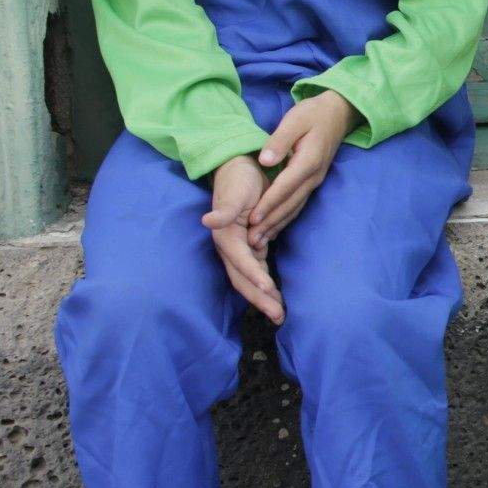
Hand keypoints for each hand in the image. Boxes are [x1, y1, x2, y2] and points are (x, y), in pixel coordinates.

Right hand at [200, 155, 282, 322]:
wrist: (240, 170)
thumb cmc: (238, 180)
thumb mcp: (233, 193)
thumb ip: (223, 211)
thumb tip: (207, 222)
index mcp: (226, 237)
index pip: (242, 262)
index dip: (255, 276)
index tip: (270, 290)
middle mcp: (230, 248)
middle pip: (244, 279)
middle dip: (260, 298)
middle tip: (279, 317)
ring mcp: (240, 249)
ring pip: (251, 280)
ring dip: (264, 297)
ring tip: (279, 314)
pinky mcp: (251, 246)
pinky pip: (257, 270)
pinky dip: (265, 284)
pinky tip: (275, 296)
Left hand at [247, 91, 359, 249]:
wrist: (338, 113)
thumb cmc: (314, 114)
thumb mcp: (295, 120)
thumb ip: (279, 140)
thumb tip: (265, 161)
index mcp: (308, 161)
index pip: (285, 187)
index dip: (268, 204)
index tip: (252, 219)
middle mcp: (313, 176)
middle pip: (290, 204)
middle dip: (270, 223)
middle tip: (251, 241)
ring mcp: (315, 181)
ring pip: (295, 207)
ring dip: (277, 225)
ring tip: (260, 241)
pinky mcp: (313, 182)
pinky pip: (298, 204)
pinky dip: (285, 218)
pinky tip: (274, 228)